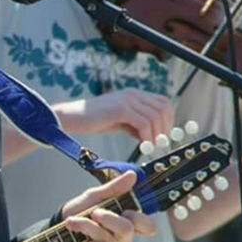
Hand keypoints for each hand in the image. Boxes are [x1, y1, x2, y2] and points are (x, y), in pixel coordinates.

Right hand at [53, 89, 173, 140]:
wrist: (72, 117)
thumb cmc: (94, 121)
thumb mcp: (120, 121)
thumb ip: (136, 124)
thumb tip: (153, 136)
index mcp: (134, 94)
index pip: (163, 103)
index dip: (168, 120)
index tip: (163, 136)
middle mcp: (132, 94)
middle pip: (163, 108)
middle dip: (165, 128)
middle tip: (159, 144)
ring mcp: (126, 100)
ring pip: (155, 116)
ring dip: (156, 134)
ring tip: (150, 147)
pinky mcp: (120, 109)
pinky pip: (143, 123)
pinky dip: (147, 136)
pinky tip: (142, 145)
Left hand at [61, 172, 156, 241]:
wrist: (59, 227)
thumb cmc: (80, 211)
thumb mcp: (94, 196)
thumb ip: (114, 188)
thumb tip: (132, 175)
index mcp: (125, 218)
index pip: (147, 225)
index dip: (140, 219)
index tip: (125, 211)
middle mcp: (123, 235)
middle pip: (127, 229)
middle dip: (106, 218)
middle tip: (94, 213)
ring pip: (107, 236)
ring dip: (86, 226)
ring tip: (75, 222)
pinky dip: (85, 241)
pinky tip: (81, 241)